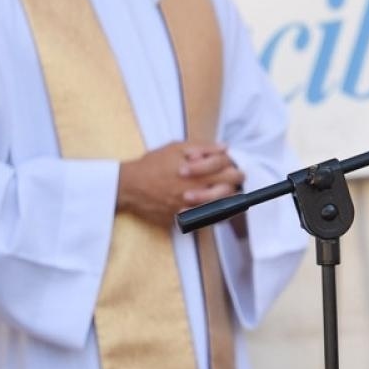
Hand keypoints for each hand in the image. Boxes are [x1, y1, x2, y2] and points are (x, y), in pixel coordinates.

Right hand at [116, 141, 242, 225]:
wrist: (131, 186)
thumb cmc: (152, 164)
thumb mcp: (176, 148)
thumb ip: (203, 147)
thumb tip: (224, 148)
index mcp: (197, 172)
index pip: (227, 170)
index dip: (236, 168)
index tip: (237, 169)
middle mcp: (196, 190)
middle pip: (228, 189)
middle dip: (236, 184)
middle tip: (238, 181)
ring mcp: (191, 207)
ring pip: (221, 208)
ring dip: (231, 201)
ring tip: (234, 196)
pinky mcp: (184, 220)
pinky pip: (207, 222)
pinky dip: (217, 216)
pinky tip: (220, 210)